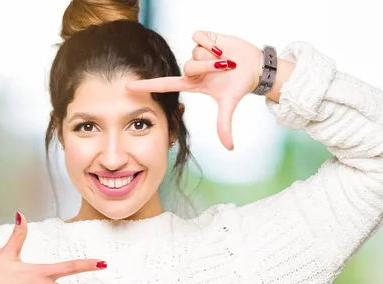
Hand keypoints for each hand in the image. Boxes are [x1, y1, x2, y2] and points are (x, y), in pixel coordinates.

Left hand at [126, 31, 262, 149]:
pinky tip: (221, 47)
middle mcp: (192, 68)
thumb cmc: (239, 86)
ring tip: (224, 59)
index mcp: (193, 83)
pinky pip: (198, 37)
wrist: (254, 67)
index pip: (165, 85)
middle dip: (208, 68)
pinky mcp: (204, 38)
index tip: (128, 87)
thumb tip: (229, 148)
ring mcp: (197, 53)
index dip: (147, 86)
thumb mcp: (229, 105)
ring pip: (195, 52)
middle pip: (188, 66)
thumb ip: (224, 125)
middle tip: (223, 69)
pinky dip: (211, 42)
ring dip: (212, 56)